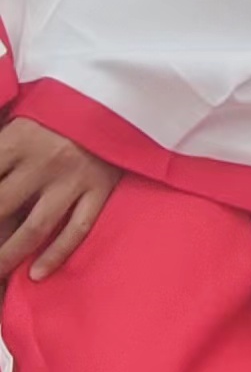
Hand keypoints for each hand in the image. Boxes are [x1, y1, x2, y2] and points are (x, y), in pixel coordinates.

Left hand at [0, 117, 119, 279]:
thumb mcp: (21, 115)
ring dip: (7, 256)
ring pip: (34, 228)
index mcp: (19, 138)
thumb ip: (1, 145)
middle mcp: (43, 161)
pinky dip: (55, 255)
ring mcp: (72, 179)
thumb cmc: (62, 106)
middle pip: (0, 207)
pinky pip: (76, 230)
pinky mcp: (99, 190)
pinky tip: (35, 275)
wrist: (118, 95)